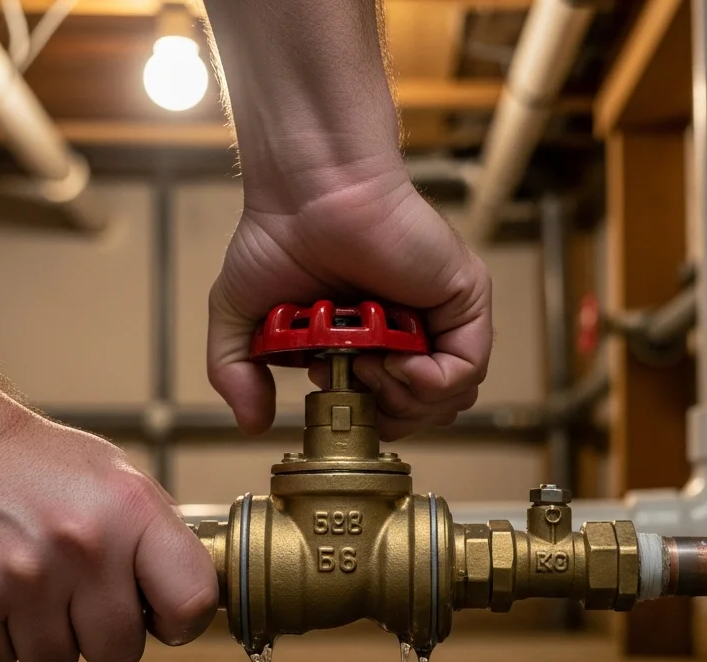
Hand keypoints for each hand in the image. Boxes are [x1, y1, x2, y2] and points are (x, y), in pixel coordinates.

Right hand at [0, 391, 217, 661]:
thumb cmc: (41, 466)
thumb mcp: (120, 482)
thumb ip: (161, 542)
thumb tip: (195, 607)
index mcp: (132, 512)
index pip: (193, 603)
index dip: (180, 621)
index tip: (159, 614)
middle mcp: (82, 544)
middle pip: (119, 654)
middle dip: (101, 635)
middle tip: (78, 596)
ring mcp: (22, 575)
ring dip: (44, 637)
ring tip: (31, 585)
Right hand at [208, 163, 492, 440]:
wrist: (308, 192)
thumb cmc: (278, 236)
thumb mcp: (242, 319)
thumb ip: (238, 374)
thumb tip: (253, 424)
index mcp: (368, 342)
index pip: (391, 408)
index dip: (361, 415)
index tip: (326, 384)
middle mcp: (409, 332)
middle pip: (425, 412)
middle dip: (387, 415)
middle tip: (352, 381)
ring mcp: (439, 317)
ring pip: (451, 399)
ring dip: (407, 400)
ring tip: (371, 366)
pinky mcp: (464, 299)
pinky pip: (468, 369)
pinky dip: (434, 381)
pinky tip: (397, 361)